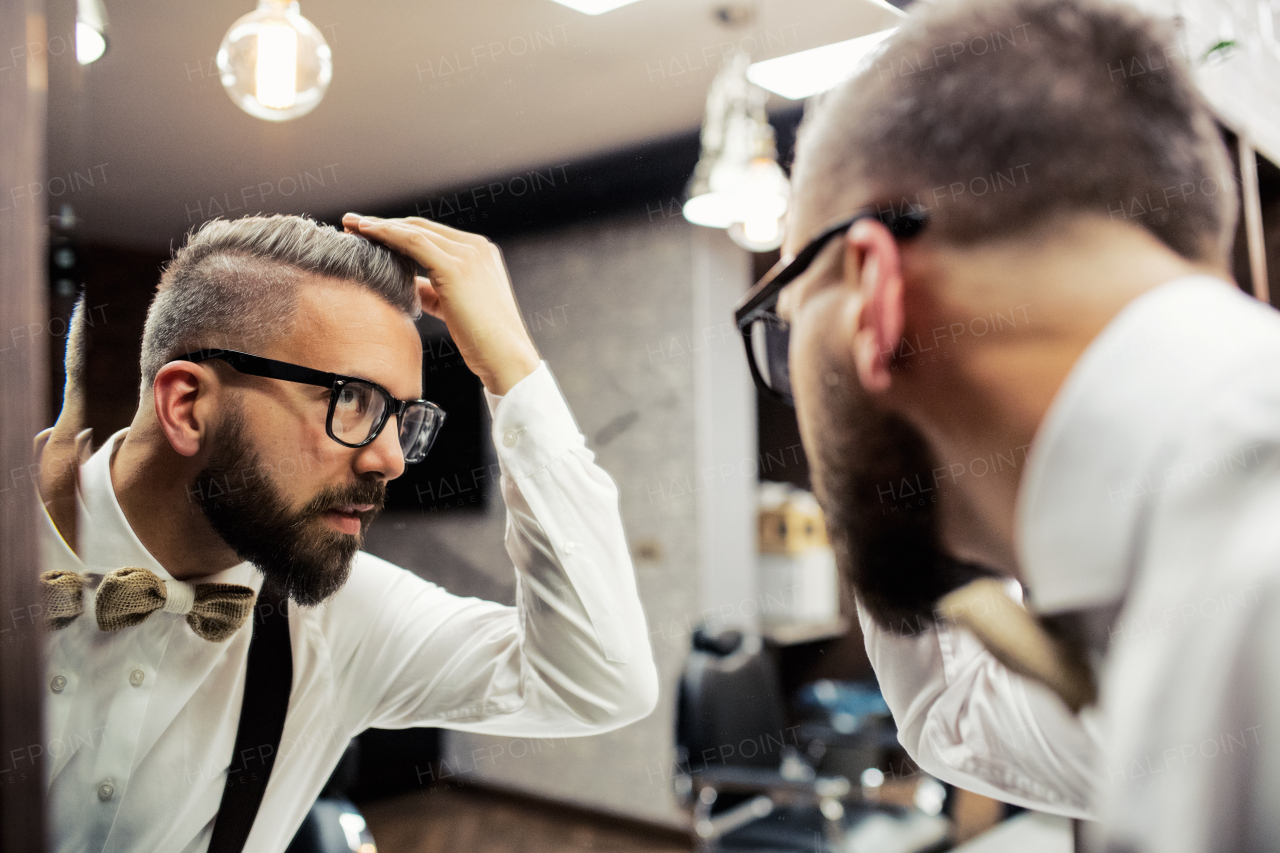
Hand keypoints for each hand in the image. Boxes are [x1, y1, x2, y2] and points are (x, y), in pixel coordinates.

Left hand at [341, 213, 540, 394]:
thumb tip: (408, 285)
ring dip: (379, 226)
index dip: (398, 230)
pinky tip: (366, 235)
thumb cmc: (482, 340)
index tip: (369, 232)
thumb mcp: (453, 306)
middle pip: (420, 226)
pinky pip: (413, 242)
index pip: (432, 233)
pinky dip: (387, 235)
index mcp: (480, 253)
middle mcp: (476, 246)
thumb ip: (432, 291)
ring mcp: (468, 254)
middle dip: (383, 223)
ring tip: (351, 227)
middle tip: (351, 223)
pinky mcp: (456, 267)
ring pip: (414, 230)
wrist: (506, 357)